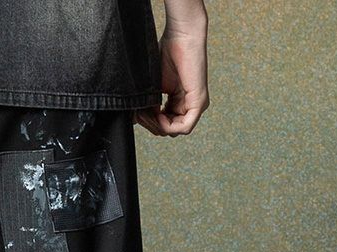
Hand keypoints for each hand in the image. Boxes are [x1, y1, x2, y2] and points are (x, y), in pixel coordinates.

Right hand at [135, 3, 208, 136]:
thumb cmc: (167, 53)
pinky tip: (159, 115)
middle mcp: (188, 105)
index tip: (139, 112)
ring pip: (175, 131)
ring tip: (150, 112)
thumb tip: (137, 120)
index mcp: (178, 102)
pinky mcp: (199, 103)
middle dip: (152, 125)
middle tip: (142, 113)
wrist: (181, 36)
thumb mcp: (153, 87)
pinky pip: (185, 127)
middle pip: (168, 130)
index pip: (164, 125)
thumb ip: (148, 105)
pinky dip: (169, 125)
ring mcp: (195, 105)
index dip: (149, 123)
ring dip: (158, 125)